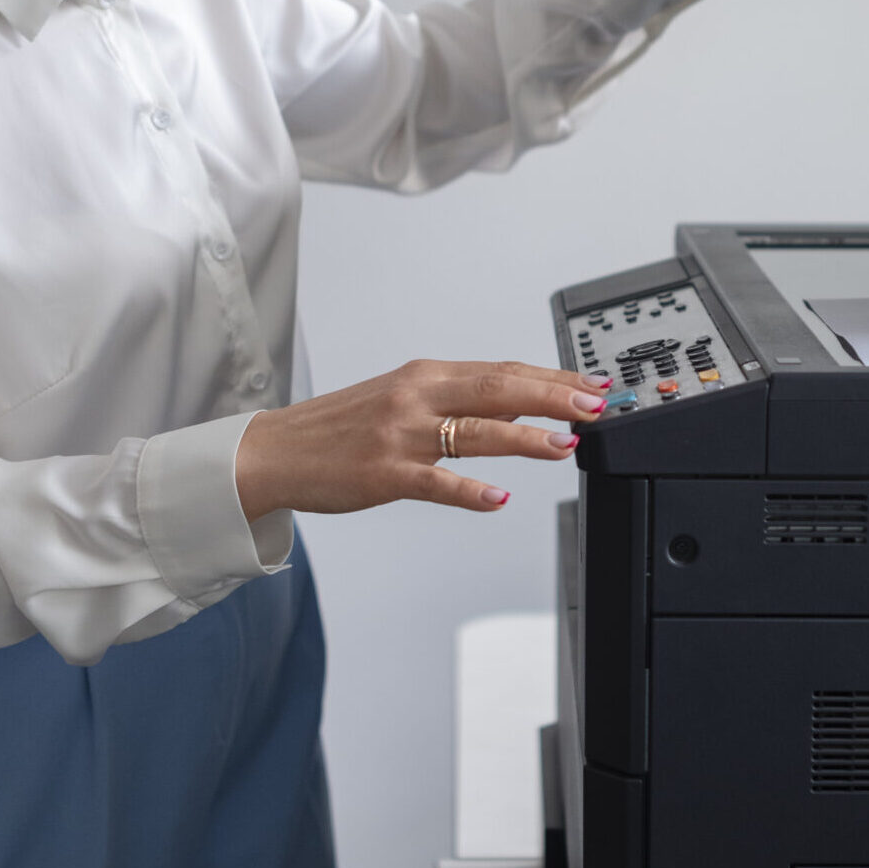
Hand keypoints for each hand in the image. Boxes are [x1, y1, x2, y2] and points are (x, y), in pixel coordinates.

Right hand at [235, 359, 610, 519]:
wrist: (274, 451)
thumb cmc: (342, 426)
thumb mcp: (403, 398)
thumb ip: (460, 401)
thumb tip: (523, 409)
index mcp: (425, 375)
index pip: (503, 370)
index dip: (552, 377)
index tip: (593, 384)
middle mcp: (416, 396)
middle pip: (497, 390)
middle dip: (552, 396)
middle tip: (594, 406)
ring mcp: (400, 435)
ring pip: (474, 432)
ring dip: (525, 438)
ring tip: (564, 444)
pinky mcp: (383, 474)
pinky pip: (434, 482)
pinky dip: (469, 490)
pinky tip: (498, 498)